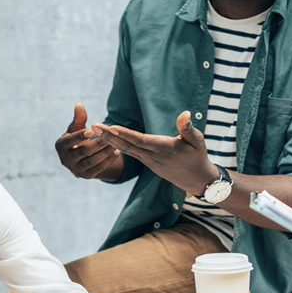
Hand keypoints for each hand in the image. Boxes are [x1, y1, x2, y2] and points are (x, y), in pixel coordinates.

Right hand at [55, 104, 122, 180]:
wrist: (79, 156)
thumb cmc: (77, 137)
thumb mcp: (76, 127)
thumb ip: (79, 118)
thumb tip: (79, 104)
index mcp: (60, 146)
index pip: (69, 141)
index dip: (80, 136)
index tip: (92, 130)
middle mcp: (65, 160)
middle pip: (83, 151)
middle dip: (97, 143)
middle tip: (110, 135)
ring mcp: (75, 170)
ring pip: (92, 161)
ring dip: (105, 152)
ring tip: (116, 143)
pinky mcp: (86, 175)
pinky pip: (99, 169)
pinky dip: (109, 160)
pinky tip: (118, 151)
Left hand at [92, 111, 217, 196]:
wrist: (197, 180)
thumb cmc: (198, 157)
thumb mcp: (198, 141)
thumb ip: (187, 128)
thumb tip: (185, 113)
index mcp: (163, 149)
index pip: (140, 140)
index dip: (124, 134)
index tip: (110, 127)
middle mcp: (152, 157)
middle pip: (127, 145)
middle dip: (109, 136)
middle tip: (93, 126)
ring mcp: (148, 162)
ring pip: (126, 150)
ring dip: (110, 141)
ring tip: (95, 131)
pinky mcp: (148, 163)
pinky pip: (130, 154)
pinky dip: (117, 147)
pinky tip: (107, 140)